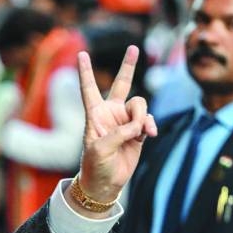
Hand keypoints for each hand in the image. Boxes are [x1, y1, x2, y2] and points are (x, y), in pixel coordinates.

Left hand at [73, 46, 156, 210]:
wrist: (106, 184)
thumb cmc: (95, 166)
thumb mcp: (101, 149)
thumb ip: (119, 134)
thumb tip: (139, 125)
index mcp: (94, 115)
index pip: (89, 89)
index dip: (86, 71)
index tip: (82, 53)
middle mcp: (110, 114)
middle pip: (122, 84)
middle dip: (128, 66)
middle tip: (134, 47)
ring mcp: (125, 122)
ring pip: (140, 105)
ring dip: (142, 116)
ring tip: (140, 132)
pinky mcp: (137, 132)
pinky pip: (148, 120)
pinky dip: (150, 125)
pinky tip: (150, 134)